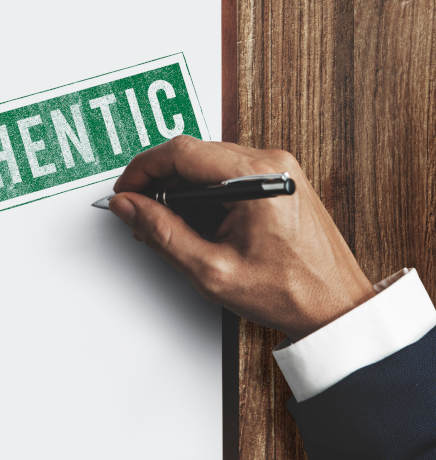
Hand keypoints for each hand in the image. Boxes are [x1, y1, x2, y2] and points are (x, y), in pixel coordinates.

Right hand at [108, 136, 374, 340]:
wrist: (336, 307)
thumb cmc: (290, 293)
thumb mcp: (211, 270)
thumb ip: (162, 233)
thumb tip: (128, 206)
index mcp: (257, 176)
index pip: (181, 152)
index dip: (142, 170)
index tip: (125, 192)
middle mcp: (271, 163)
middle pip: (192, 155)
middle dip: (159, 183)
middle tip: (141, 217)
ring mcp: (278, 169)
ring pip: (206, 164)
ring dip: (180, 190)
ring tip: (170, 228)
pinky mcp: (278, 180)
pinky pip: (226, 173)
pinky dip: (202, 195)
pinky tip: (197, 224)